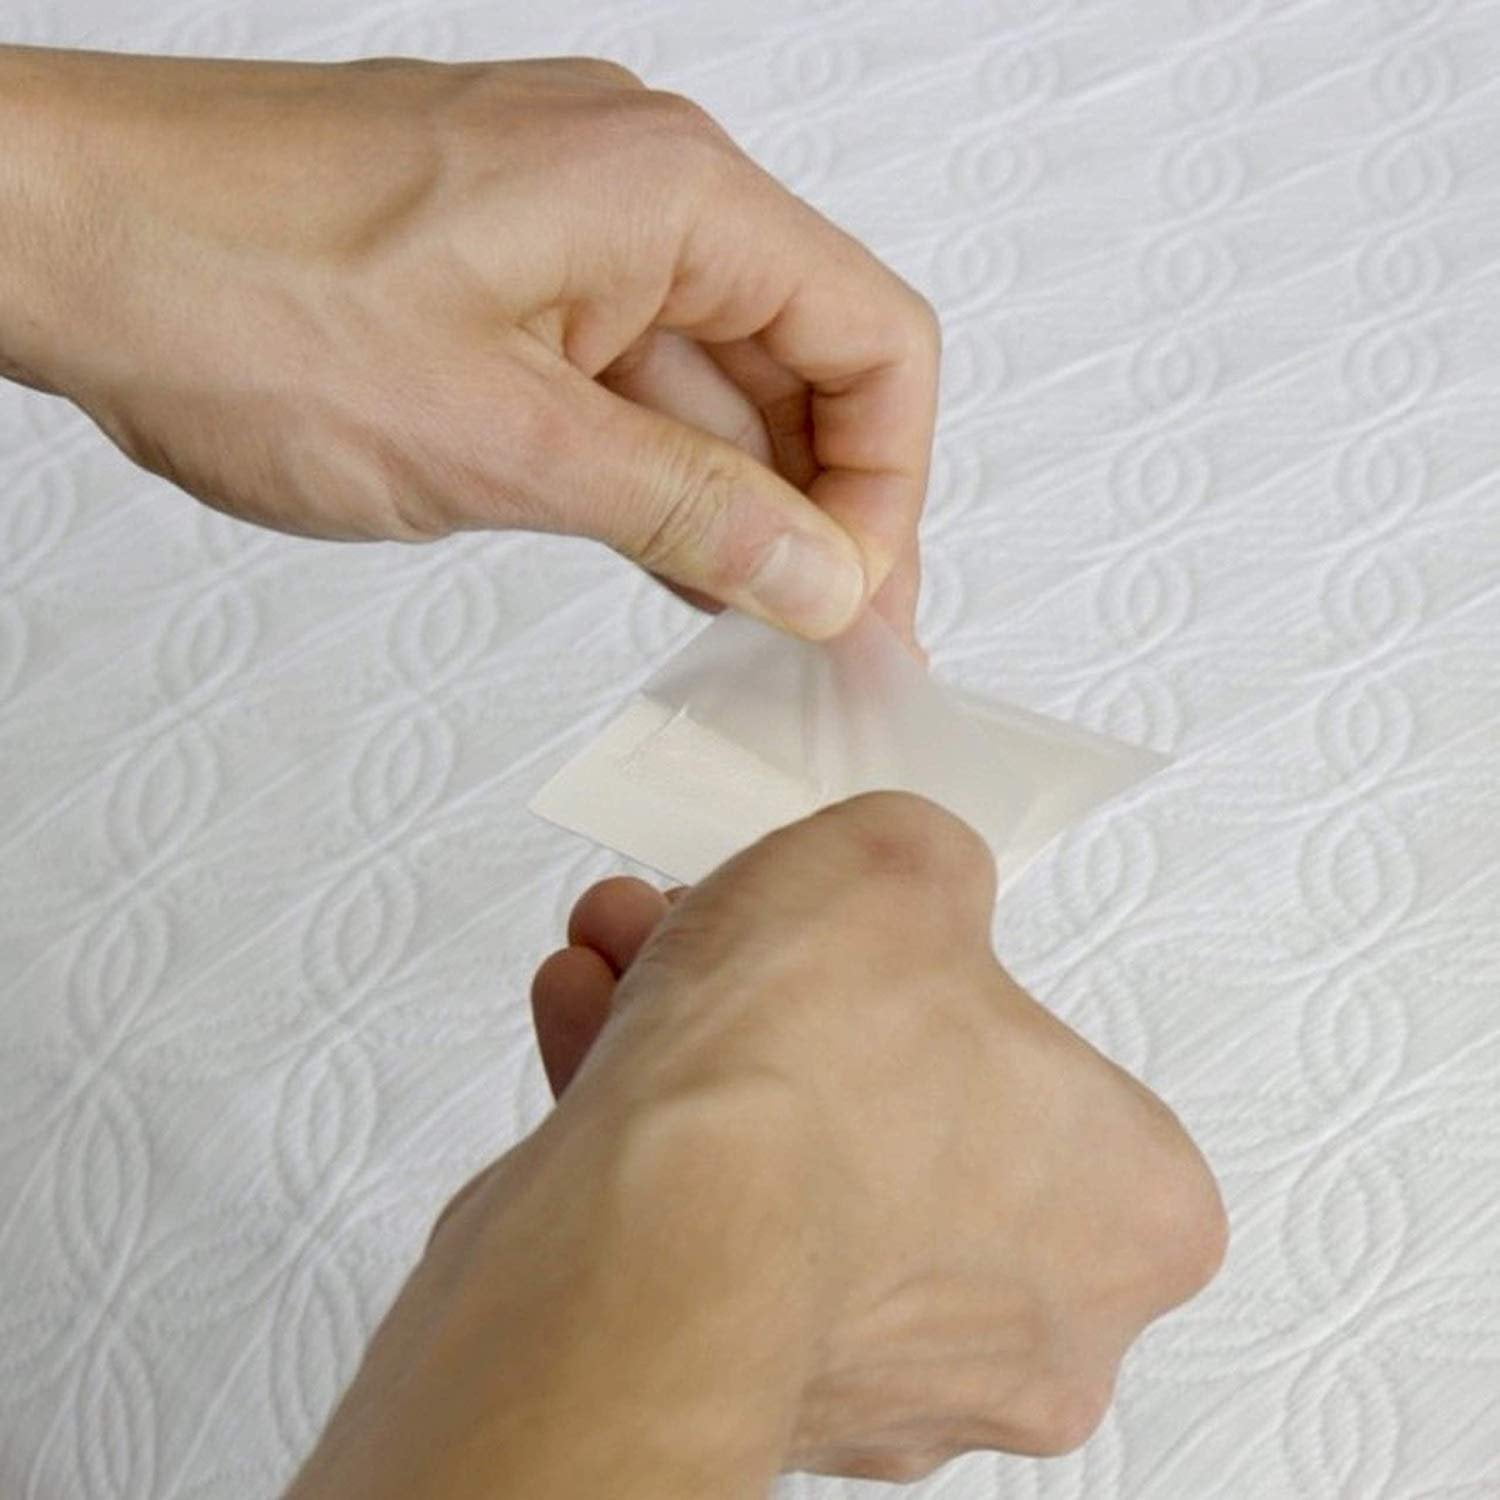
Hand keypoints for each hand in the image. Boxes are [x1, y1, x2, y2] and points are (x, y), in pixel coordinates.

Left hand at [0, 47, 937, 641]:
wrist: (54, 233)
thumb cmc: (226, 283)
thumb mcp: (499, 440)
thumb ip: (684, 512)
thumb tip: (817, 575)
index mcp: (667, 193)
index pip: (873, 343)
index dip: (886, 492)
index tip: (857, 609)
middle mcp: (637, 192)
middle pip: (808, 367)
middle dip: (828, 514)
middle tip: (824, 646)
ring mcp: (573, 232)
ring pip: (720, 386)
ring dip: (745, 507)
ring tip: (756, 630)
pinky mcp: (514, 279)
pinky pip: (637, 383)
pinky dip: (666, 476)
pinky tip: (673, 560)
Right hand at [289, 794, 1226, 1497]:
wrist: (644, 1253)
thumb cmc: (808, 1079)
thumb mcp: (899, 860)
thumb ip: (930, 865)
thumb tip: (900, 894)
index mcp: (1135, 1211)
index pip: (1053, 1067)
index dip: (934, 971)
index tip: (854, 932)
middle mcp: (1036, 1329)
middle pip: (902, 1111)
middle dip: (787, 997)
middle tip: (719, 926)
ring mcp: (892, 1386)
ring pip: (798, 1173)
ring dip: (703, 1050)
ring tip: (625, 949)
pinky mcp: (753, 1402)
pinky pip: (717, 1236)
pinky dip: (655, 1133)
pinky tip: (589, 1017)